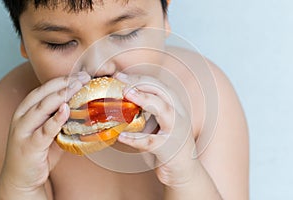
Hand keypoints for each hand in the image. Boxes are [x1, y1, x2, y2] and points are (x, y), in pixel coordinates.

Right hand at [0, 72, 89, 192]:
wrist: (22, 178)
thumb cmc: (38, 151)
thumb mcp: (49, 130)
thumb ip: (60, 119)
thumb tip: (83, 108)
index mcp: (27, 111)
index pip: (43, 90)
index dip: (61, 80)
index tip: (79, 75)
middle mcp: (22, 117)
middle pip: (43, 94)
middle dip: (63, 83)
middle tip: (82, 77)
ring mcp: (24, 131)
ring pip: (42, 108)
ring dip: (60, 96)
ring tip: (76, 87)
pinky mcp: (30, 145)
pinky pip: (44, 130)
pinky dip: (56, 119)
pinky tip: (66, 110)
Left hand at [115, 72, 196, 187]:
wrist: (185, 172)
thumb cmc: (167, 146)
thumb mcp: (159, 124)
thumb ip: (147, 112)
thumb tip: (123, 100)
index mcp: (176, 107)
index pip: (160, 85)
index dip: (141, 78)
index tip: (122, 75)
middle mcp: (179, 115)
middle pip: (163, 91)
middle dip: (142, 83)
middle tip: (121, 81)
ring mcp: (177, 131)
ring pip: (164, 110)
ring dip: (145, 99)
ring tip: (126, 94)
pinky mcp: (170, 149)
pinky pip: (150, 141)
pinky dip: (134, 138)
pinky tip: (121, 136)